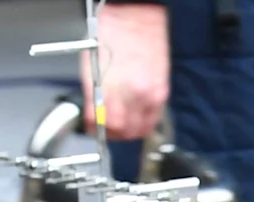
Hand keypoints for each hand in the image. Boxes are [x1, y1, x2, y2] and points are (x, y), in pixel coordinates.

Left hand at [87, 2, 170, 141]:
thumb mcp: (91, 63)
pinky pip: (153, 119)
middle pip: (121, 130)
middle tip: (106, 129)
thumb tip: (93, 112)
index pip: (101, 121)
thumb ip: (92, 92)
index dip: (94, 128)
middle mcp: (130, 92)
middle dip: (111, 133)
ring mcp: (149, 94)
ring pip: (139, 130)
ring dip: (129, 132)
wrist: (136, 16)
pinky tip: (136, 117)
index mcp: (109, 83)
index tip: (92, 127)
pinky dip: (143, 123)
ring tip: (122, 126)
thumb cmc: (113, 32)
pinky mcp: (161, 92)